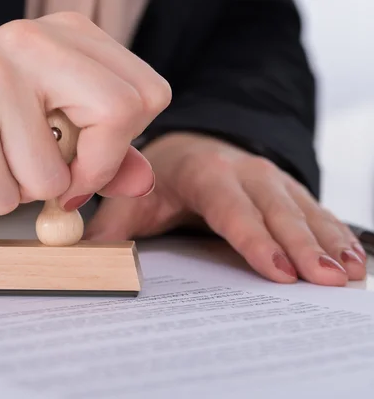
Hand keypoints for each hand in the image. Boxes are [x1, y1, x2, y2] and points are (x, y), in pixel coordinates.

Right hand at [0, 12, 169, 214]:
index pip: (147, 93)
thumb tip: (145, 179)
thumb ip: (104, 151)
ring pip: (54, 177)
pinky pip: (3, 195)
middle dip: (90, 170)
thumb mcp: (47, 124)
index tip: (87, 162)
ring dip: (23, 189)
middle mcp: (33, 41)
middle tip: (53, 179)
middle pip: (122, 113)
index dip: (124, 144)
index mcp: (66, 35)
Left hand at [84, 132, 366, 286]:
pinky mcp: (286, 190)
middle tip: (325, 279)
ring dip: (328, 242)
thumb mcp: (134, 197)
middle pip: (276, 210)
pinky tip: (355, 259)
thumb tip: (81, 258)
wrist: (189, 149)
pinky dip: (337, 234)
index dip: (252, 236)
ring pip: (304, 210)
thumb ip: (111, 225)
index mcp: (204, 174)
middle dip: (303, 246)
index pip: (230, 206)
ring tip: (349, 273)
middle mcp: (244, 173)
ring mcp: (270, 179)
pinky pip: (316, 211)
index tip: (275, 268)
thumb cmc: (161, 178)